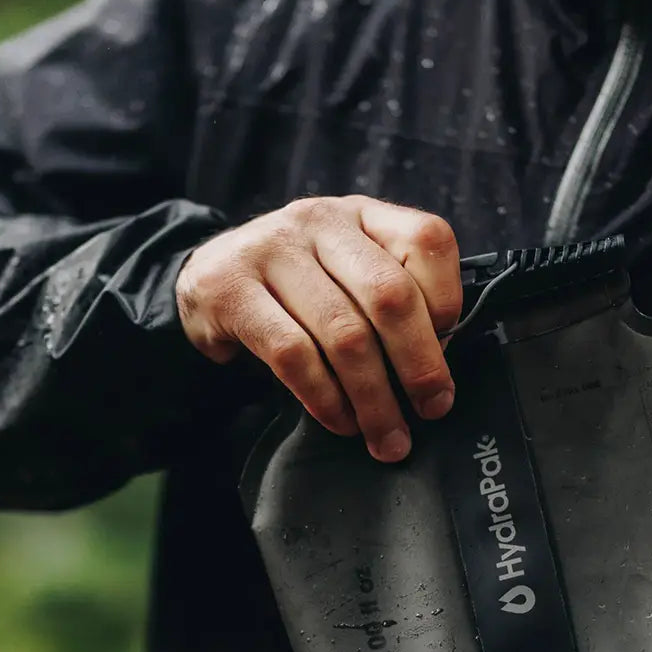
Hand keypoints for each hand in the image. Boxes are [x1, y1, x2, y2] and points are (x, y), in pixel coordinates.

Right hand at [176, 196, 462, 461]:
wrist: (203, 279)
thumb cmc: (293, 290)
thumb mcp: (344, 273)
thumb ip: (389, 297)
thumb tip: (437, 367)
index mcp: (361, 214)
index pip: (427, 241)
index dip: (447, 303)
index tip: (448, 354)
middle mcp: (320, 221)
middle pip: (389, 295)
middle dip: (419, 364)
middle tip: (433, 409)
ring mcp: (272, 251)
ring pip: (343, 334)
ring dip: (373, 399)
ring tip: (386, 437)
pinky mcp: (232, 291)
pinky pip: (293, 356)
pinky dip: (325, 399)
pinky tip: (340, 422)